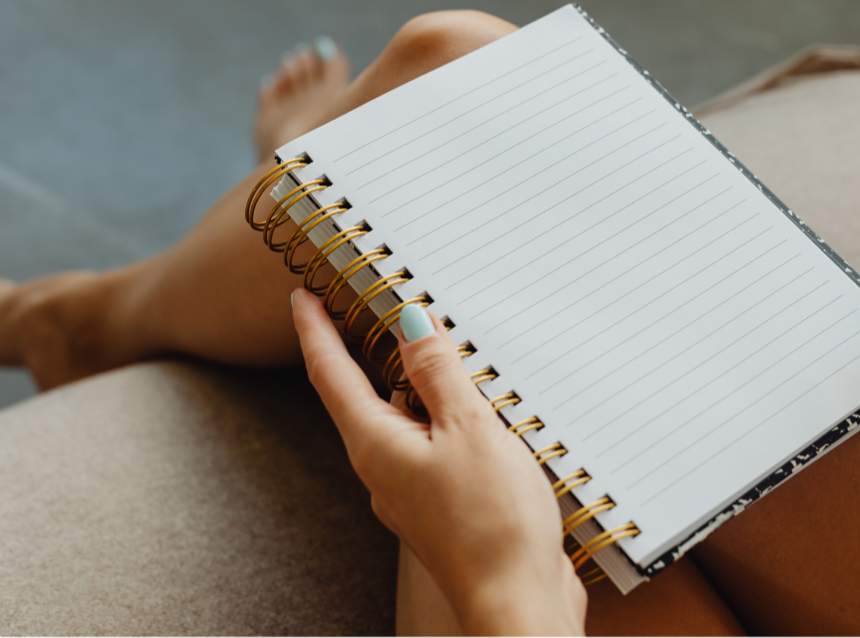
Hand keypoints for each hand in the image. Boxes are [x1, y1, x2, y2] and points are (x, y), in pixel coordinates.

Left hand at [292, 289, 585, 634]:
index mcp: (377, 445)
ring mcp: (416, 490)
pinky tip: (484, 412)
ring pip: (412, 421)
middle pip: (370, 396)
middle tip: (382, 307)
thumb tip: (410, 322)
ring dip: (425, 386)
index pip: (333, 374)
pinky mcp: (448, 505)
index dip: (316, 330)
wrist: (518, 602)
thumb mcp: (468, 428)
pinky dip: (454, 419)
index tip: (301, 295)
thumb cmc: (491, 523)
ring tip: (449, 351)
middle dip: (375, 352)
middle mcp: (386, 468)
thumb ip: (439, 373)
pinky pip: (441, 447)